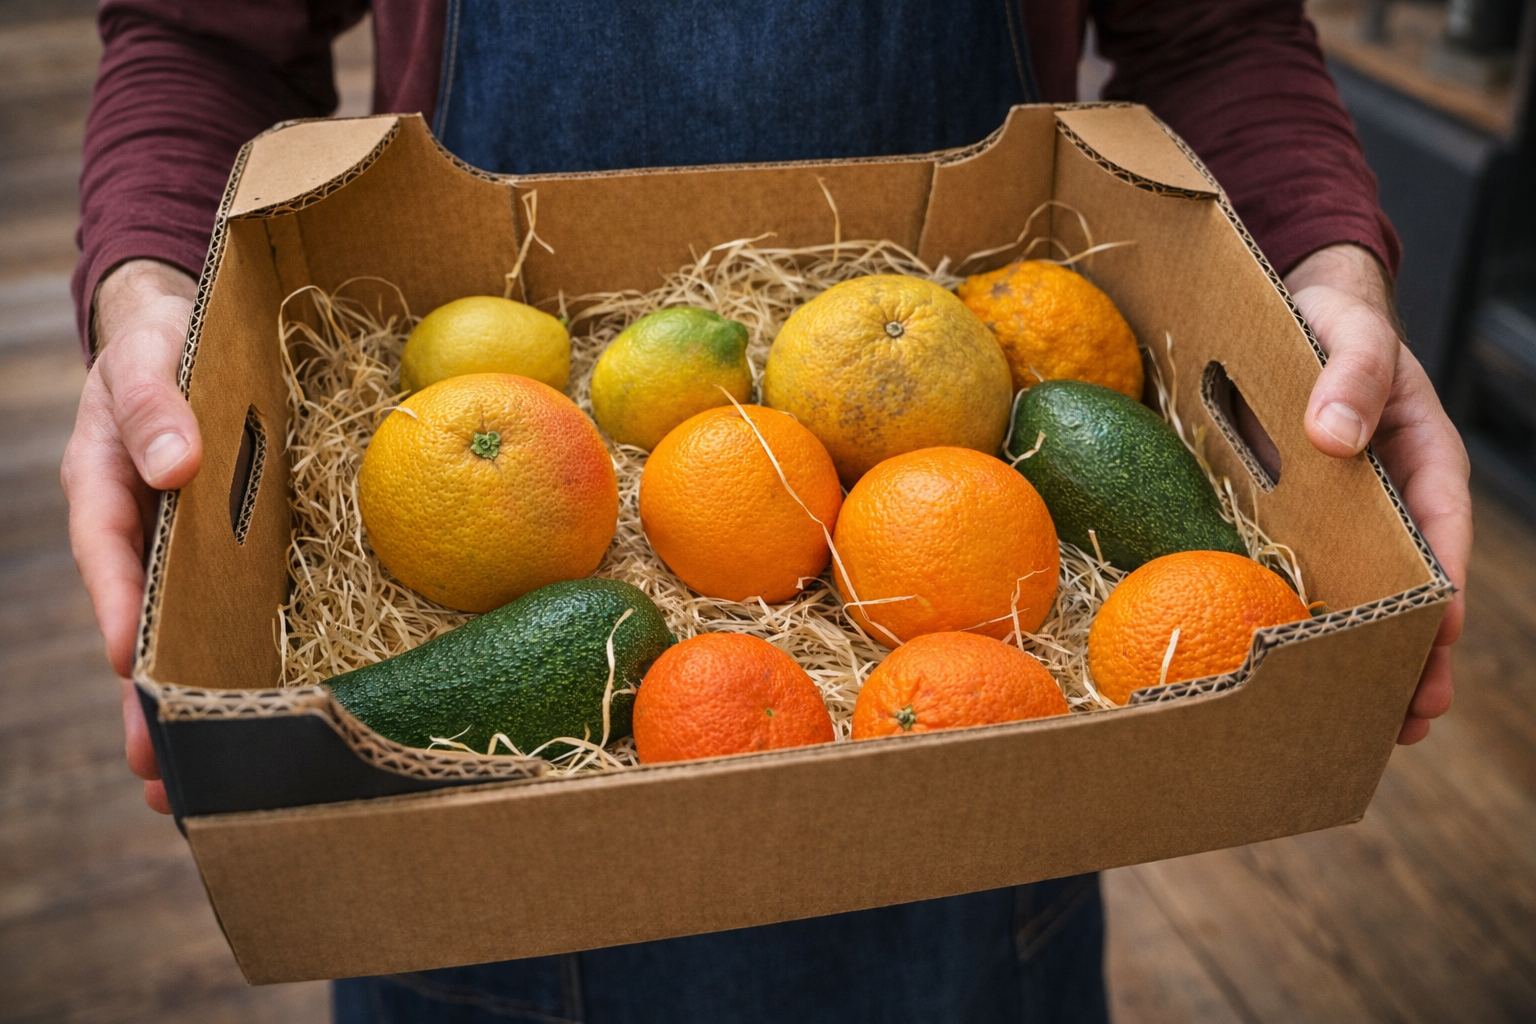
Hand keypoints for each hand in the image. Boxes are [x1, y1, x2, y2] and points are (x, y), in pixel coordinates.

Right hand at [61, 259, 200, 813]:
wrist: (182, 333)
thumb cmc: (158, 342)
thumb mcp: (149, 359)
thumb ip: (157, 407)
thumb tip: (176, 467)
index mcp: (106, 488)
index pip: (107, 554)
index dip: (119, 608)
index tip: (133, 663)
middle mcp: (139, 532)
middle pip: (140, 625)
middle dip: (146, 700)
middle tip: (159, 774)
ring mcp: (179, 551)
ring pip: (181, 635)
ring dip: (188, 705)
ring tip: (197, 788)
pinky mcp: (223, 554)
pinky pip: (226, 612)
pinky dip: (233, 664)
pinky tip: (255, 719)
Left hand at [1279, 244, 1471, 744]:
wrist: (1293, 307)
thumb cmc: (1332, 317)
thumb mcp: (1346, 330)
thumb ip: (1350, 375)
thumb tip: (1335, 437)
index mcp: (1422, 454)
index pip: (1443, 528)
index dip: (1444, 584)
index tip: (1436, 635)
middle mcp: (1395, 495)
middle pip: (1419, 583)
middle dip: (1421, 652)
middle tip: (1413, 716)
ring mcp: (1355, 515)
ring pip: (1378, 595)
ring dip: (1380, 658)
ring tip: (1380, 728)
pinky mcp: (1310, 521)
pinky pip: (1326, 579)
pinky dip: (1329, 626)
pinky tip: (1315, 676)